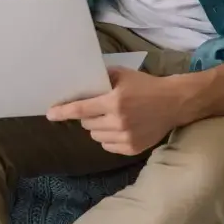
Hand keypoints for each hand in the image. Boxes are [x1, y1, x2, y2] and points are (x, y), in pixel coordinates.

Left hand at [47, 68, 187, 155]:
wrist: (173, 103)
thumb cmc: (146, 85)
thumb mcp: (122, 75)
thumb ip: (101, 78)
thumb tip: (80, 83)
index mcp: (114, 101)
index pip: (81, 109)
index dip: (63, 112)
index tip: (50, 114)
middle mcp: (118, 121)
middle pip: (86, 124)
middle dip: (88, 116)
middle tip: (99, 107)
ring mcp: (126, 137)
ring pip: (95, 136)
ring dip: (97, 127)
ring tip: (110, 117)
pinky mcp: (132, 149)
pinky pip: (107, 146)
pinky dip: (107, 138)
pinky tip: (118, 128)